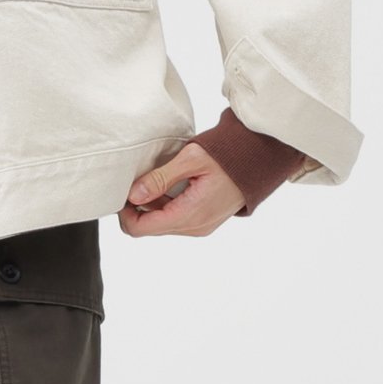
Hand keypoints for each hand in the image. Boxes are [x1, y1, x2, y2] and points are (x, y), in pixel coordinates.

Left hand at [118, 141, 246, 237]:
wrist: (260, 160)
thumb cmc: (228, 155)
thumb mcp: (191, 159)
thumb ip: (160, 178)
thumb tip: (133, 195)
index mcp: (190, 214)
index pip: (141, 228)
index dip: (124, 213)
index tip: (123, 192)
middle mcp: (195, 227)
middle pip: (149, 228)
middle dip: (137, 208)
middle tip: (135, 182)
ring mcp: (201, 226)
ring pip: (162, 224)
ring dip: (151, 206)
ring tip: (153, 180)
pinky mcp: (204, 221)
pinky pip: (175, 220)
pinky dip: (165, 206)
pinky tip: (167, 185)